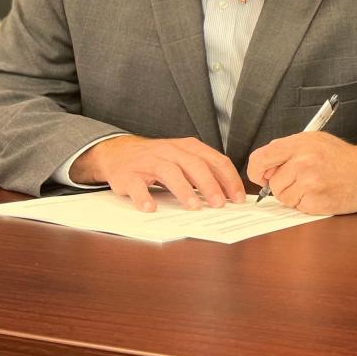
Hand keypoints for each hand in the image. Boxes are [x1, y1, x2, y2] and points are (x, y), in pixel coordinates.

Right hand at [70, 135, 245, 211]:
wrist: (118, 152)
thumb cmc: (158, 159)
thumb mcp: (183, 158)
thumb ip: (203, 171)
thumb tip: (227, 195)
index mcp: (188, 147)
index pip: (215, 161)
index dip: (229, 179)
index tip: (238, 198)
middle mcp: (170, 151)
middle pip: (195, 165)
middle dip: (210, 185)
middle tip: (219, 204)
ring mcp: (148, 161)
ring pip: (169, 172)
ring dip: (183, 190)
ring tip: (194, 207)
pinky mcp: (128, 174)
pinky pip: (136, 185)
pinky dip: (143, 197)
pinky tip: (151, 208)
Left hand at [246, 133, 356, 214]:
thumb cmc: (343, 158)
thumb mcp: (316, 140)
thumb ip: (289, 148)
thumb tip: (264, 161)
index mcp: (300, 144)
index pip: (261, 158)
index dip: (257, 170)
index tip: (262, 176)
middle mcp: (304, 162)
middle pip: (272, 183)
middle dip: (282, 185)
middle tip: (301, 180)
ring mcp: (310, 183)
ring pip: (283, 197)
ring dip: (294, 196)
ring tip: (313, 186)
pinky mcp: (317, 202)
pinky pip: (298, 207)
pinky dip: (306, 205)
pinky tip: (321, 194)